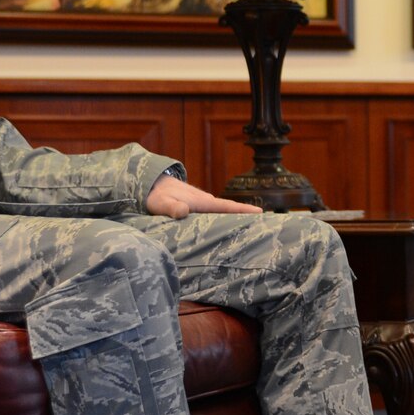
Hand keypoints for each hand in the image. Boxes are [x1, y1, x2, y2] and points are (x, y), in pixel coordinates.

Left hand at [145, 174, 262, 218]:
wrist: (149, 183)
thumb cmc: (154, 196)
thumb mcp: (160, 204)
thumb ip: (171, 207)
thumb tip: (183, 211)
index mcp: (201, 202)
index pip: (226, 206)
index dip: (243, 210)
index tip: (261, 213)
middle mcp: (205, 201)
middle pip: (229, 210)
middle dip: (246, 216)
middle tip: (264, 226)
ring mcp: (202, 203)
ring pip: (222, 212)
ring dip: (235, 218)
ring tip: (250, 230)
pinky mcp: (198, 207)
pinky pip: (214, 214)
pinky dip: (223, 219)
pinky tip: (227, 229)